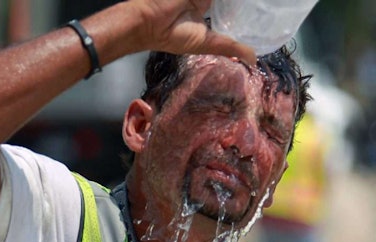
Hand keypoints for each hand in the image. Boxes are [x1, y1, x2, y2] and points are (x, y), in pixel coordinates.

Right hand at [131, 0, 255, 64]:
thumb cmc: (177, 36)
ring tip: (263, 1)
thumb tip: (255, 60)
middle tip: (266, 5)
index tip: (264, 14)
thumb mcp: (207, 43)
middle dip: (245, 3)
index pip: (232, 12)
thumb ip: (230, 47)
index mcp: (208, 16)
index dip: (247, 12)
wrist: (150, 21)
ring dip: (236, 1)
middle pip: (230, 2)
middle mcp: (206, 2)